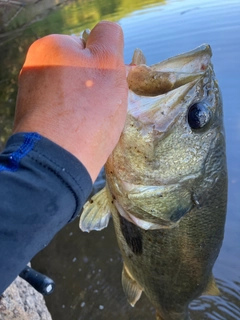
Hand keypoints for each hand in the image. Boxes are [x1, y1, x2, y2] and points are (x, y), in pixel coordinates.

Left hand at [13, 21, 127, 181]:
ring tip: (92, 124)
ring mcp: (31, 95)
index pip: (89, 48)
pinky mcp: (33, 119)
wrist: (59, 160)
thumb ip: (109, 38)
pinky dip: (74, 120)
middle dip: (95, 86)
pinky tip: (80, 133)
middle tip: (103, 108)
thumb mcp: (108, 64)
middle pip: (79, 72)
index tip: (109, 87)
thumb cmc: (88, 111)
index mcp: (50, 47)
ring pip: (72, 94)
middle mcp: (35, 67)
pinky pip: (62, 113)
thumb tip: (107, 33)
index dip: (105, 67)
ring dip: (86, 105)